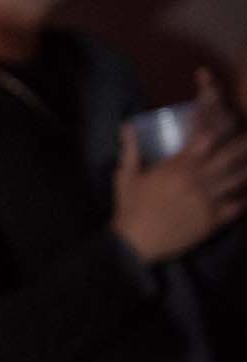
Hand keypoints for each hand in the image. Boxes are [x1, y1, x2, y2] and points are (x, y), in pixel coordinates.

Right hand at [111, 70, 246, 263]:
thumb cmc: (129, 209)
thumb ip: (131, 149)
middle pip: (229, 155)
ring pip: (236, 179)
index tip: (226, 118)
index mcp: (178, 167)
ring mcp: (207, 201)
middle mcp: (197, 180)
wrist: (135, 244)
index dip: (218, 126)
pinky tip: (245, 195)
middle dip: (242, 144)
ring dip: (246, 168)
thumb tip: (126, 126)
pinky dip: (243, 199)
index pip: (206, 138)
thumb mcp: (126, 176)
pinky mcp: (211, 221)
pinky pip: (235, 207)